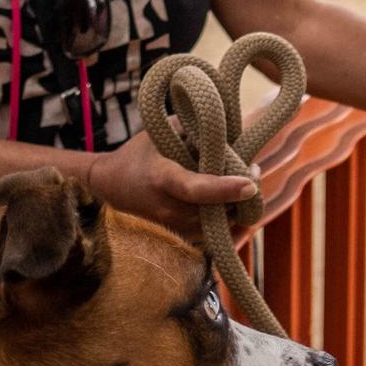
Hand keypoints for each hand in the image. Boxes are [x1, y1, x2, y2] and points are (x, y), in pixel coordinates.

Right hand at [85, 129, 257, 236]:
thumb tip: (233, 132)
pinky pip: (214, 229)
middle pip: (217, 208)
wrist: (112, 185)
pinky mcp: (179, 235)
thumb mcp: (164, 132)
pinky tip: (228, 194)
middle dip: (242, 193)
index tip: (250, 184)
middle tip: (253, 170)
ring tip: (243, 180)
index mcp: (163, 178)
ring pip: (220, 221)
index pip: (196, 188)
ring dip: (237, 203)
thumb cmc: (141, 152)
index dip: (225, 188)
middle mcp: (168, 207)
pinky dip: (226, 213)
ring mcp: (173, 225)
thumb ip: (197, 130)